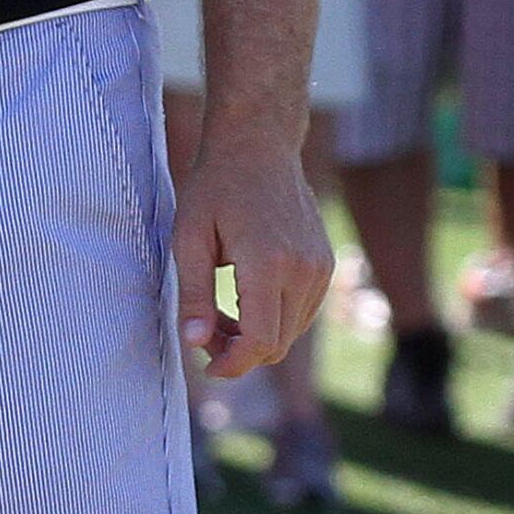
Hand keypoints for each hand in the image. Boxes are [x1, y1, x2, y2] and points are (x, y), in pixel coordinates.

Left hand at [171, 136, 332, 376]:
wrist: (258, 146)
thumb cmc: (214, 187)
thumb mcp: (188, 237)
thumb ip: (194, 293)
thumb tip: (194, 342)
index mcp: (268, 264)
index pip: (261, 341)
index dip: (233, 363)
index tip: (206, 366)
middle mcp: (304, 271)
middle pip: (278, 343)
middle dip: (239, 352)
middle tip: (202, 334)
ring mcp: (321, 268)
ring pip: (291, 332)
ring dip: (257, 337)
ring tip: (218, 315)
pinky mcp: (325, 265)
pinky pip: (301, 311)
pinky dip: (274, 319)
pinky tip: (242, 299)